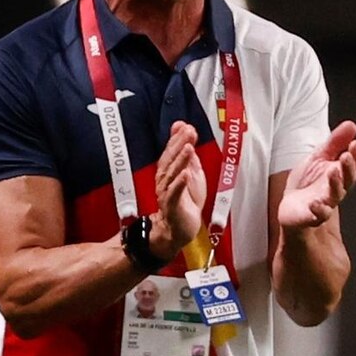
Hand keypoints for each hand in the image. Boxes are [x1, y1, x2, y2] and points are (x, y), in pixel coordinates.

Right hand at [151, 122, 206, 258]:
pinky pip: (175, 194)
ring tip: (188, 148)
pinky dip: (180, 184)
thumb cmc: (186, 201)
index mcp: (168, 172)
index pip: (171, 152)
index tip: (185, 126)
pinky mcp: (172, 207)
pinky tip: (185, 175)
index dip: (177, 138)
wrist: (179, 229)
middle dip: (179, 145)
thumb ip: (188, 153)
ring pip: (172, 175)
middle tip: (188, 132)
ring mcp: (167, 194)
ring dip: (180, 160)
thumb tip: (186, 130)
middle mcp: (164, 181)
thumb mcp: (191, 172)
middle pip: (170, 160)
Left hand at [278, 120, 355, 228]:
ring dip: (337, 184)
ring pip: (335, 195)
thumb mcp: (319, 156)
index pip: (353, 165)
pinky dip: (319, 210)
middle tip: (347, 155)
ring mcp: (326, 203)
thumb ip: (335, 142)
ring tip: (334, 171)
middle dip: (349, 167)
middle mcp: (336, 189)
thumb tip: (351, 125)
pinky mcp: (312, 215)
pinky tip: (316, 203)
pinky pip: (318, 214)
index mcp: (339, 173)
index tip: (355, 143)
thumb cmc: (307, 182)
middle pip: (348, 179)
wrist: (290, 206)